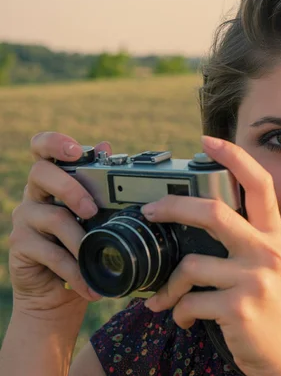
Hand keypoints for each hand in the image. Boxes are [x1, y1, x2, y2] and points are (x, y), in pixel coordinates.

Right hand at [8, 132, 109, 315]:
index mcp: (55, 179)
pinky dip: (75, 270)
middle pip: (42, 173)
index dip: (54, 142)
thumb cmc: (84, 245)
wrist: (61, 292)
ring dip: (81, 238)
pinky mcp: (20, 245)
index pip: (42, 148)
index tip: (75, 149)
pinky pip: (51, 253)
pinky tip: (91, 284)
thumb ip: (100, 183)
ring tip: (102, 255)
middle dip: (70, 188)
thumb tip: (106, 144)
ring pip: (53, 216)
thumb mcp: (98, 216)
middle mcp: (35, 194)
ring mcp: (25, 218)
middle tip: (92, 209)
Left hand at [141, 136, 280, 375]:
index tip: (208, 140)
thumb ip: (243, 240)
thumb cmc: (270, 307)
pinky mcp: (240, 308)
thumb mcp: (267, 266)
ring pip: (190, 265)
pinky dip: (177, 311)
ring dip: (168, 286)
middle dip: (173, 207)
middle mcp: (268, 251)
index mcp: (273, 235)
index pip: (258, 183)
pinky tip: (184, 317)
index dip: (234, 156)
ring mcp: (255, 279)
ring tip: (165, 297)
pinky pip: (189, 301)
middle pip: (213, 212)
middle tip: (151, 211)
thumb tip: (195, 218)